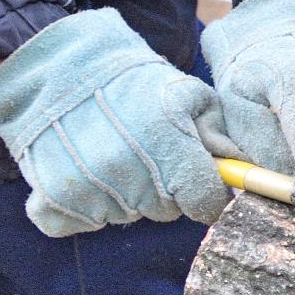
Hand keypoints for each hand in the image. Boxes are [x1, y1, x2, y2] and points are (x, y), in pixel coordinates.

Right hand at [0, 9, 234, 235]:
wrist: (55, 70)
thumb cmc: (130, 82)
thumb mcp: (185, 94)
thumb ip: (217, 132)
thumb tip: (242, 166)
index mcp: (167, 144)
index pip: (204, 202)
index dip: (206, 194)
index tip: (198, 183)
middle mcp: (127, 171)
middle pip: (166, 212)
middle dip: (165, 189)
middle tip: (146, 154)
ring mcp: (87, 189)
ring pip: (125, 216)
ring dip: (124, 195)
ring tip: (111, 153)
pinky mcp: (53, 200)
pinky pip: (82, 224)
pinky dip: (83, 207)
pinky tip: (82, 172)